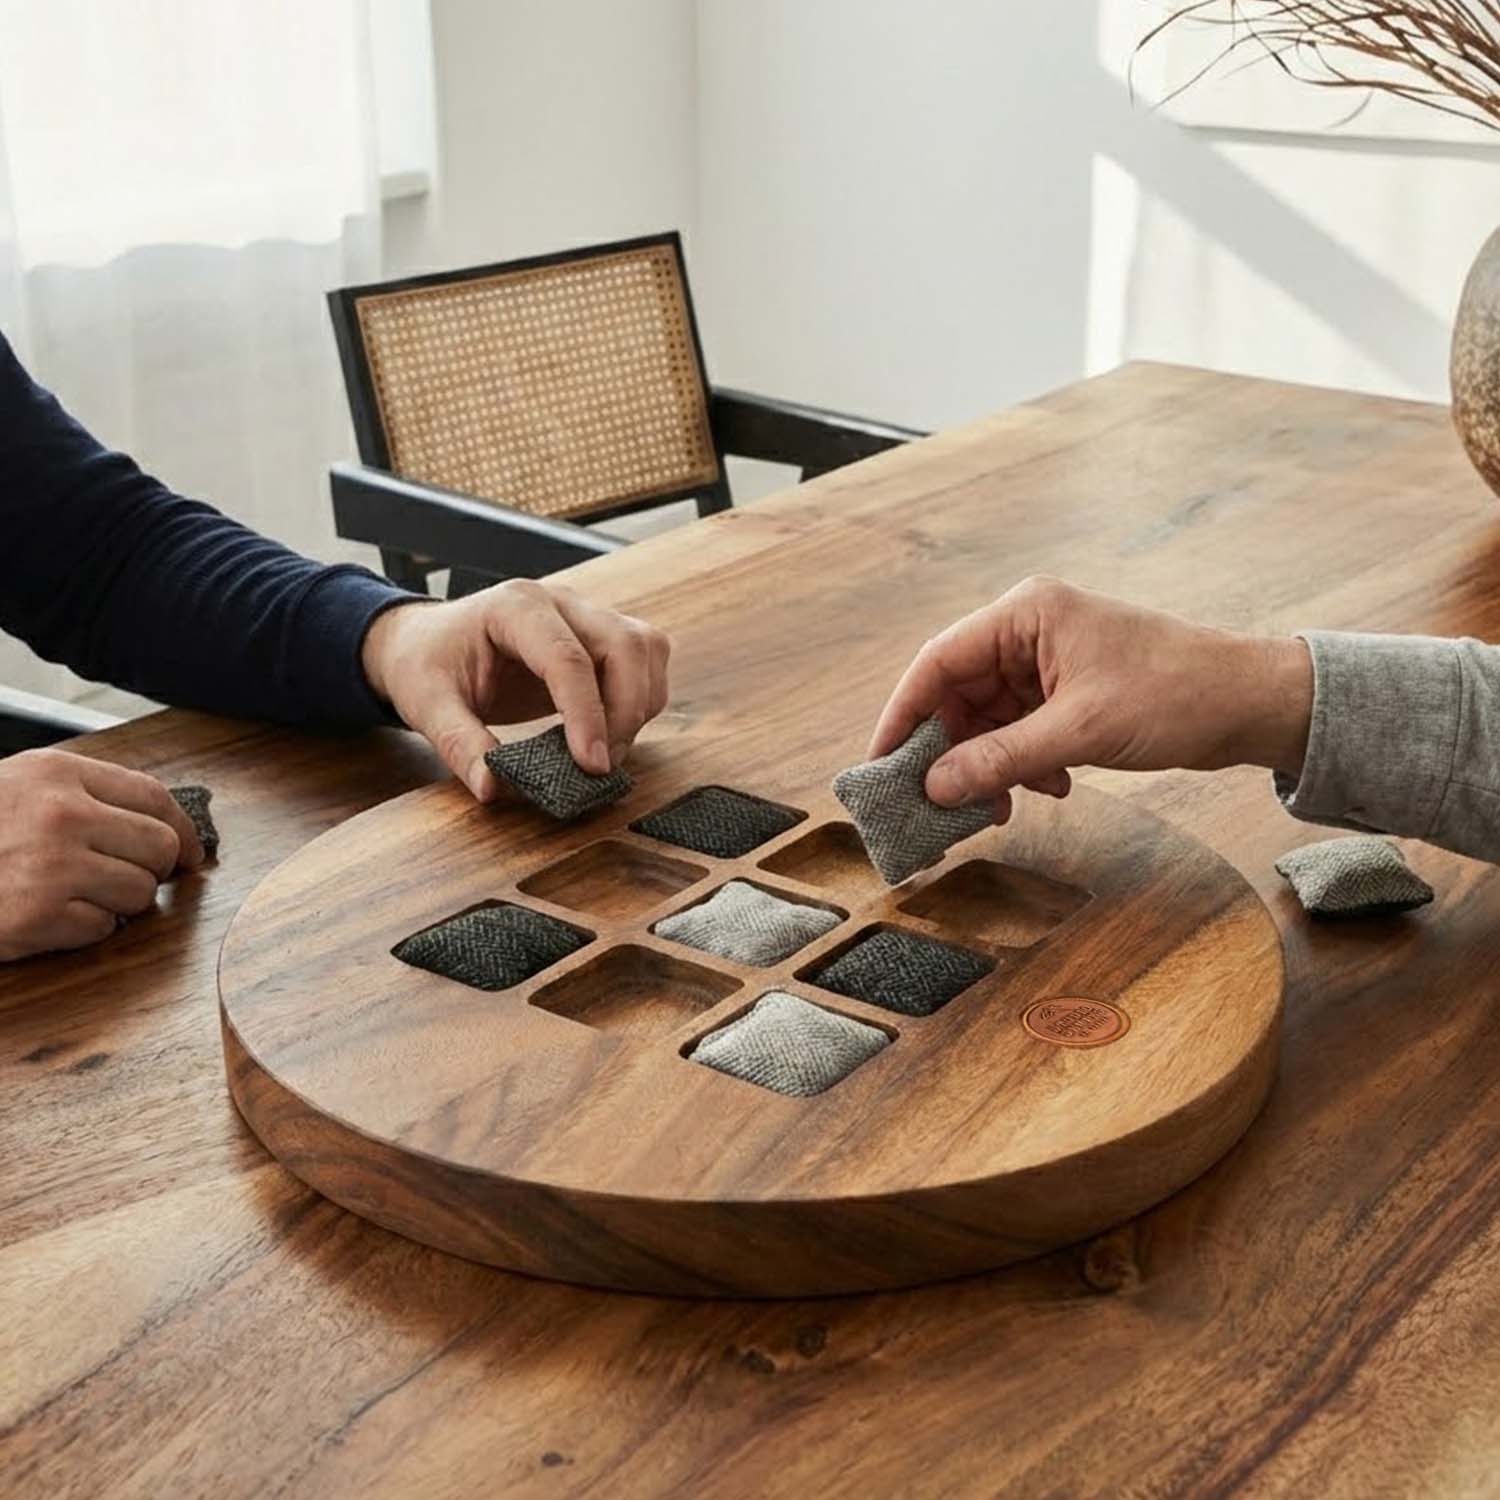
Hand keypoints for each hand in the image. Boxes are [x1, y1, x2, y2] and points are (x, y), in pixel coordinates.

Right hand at [0, 748, 203, 960]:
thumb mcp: (23, 787)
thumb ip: (89, 796)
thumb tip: (167, 826)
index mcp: (59, 774)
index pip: (154, 797)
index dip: (184, 829)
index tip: (192, 852)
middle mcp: (61, 814)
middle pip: (160, 847)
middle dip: (153, 870)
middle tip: (129, 878)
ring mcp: (51, 866)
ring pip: (140, 893)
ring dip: (118, 902)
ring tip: (74, 893)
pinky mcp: (38, 916)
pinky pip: (102, 929)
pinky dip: (83, 929)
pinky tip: (48, 914)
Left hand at [361, 579, 671, 800]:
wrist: (426, 643)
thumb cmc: (425, 664)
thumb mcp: (426, 703)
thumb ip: (458, 743)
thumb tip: (493, 787)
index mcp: (515, 607)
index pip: (568, 658)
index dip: (587, 715)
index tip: (592, 766)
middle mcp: (560, 602)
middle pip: (626, 645)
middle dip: (626, 711)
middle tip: (600, 766)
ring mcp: (586, 615)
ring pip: (646, 650)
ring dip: (639, 706)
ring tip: (605, 752)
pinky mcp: (601, 637)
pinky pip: (645, 662)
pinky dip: (640, 701)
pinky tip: (608, 732)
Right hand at [871, 577, 1312, 821]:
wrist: (1251, 704)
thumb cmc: (1176, 694)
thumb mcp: (1080, 731)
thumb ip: (1002, 758)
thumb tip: (935, 787)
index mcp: (1025, 614)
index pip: (938, 661)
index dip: (903, 714)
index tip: (881, 765)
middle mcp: (1028, 631)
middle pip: (958, 694)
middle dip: (950, 750)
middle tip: (936, 802)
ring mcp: (1048, 662)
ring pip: (988, 719)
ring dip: (988, 765)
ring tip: (997, 807)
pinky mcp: (1067, 692)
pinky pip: (1019, 731)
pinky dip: (1021, 764)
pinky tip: (1046, 788)